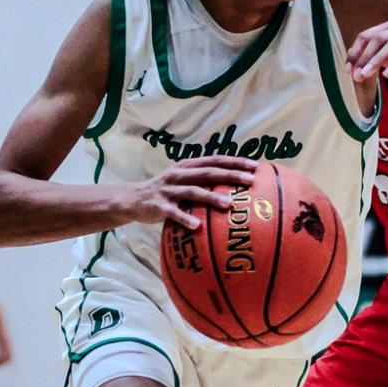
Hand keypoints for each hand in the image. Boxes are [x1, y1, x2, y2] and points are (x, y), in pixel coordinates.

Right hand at [122, 155, 255, 232]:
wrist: (132, 199)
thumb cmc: (167, 192)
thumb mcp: (184, 181)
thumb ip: (204, 181)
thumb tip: (236, 188)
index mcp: (188, 166)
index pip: (216, 160)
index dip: (235, 162)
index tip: (256, 166)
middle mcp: (179, 175)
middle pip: (208, 172)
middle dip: (230, 175)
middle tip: (250, 181)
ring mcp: (168, 190)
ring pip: (193, 191)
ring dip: (211, 197)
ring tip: (228, 204)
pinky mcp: (158, 205)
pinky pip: (174, 213)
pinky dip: (185, 218)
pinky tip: (197, 226)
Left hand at [348, 22, 387, 89]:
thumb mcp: (386, 61)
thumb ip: (370, 57)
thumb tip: (349, 56)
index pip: (367, 36)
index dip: (355, 53)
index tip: (347, 70)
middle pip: (378, 39)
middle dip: (364, 57)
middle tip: (356, 75)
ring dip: (377, 61)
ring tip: (367, 75)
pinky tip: (387, 76)